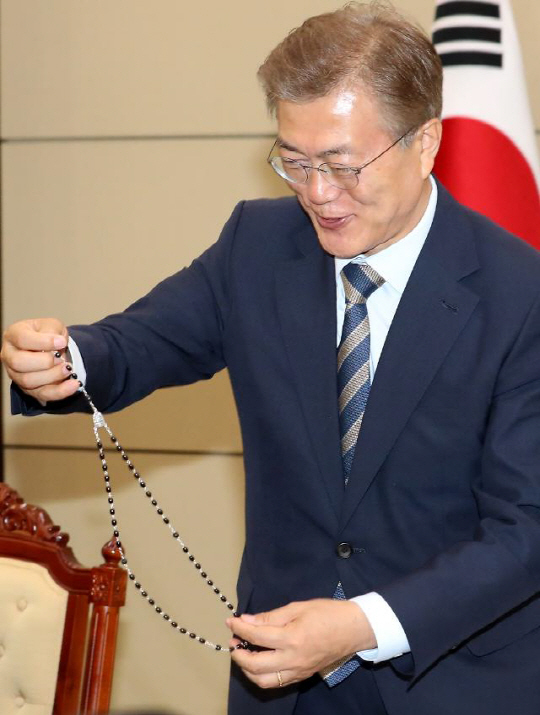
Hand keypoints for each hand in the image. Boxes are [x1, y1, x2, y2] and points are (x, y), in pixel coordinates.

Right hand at [1, 318, 78, 403]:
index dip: (43, 342)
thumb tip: (57, 343)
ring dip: (53, 376)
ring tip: (68, 368)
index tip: (61, 342)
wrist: (55, 347)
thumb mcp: (52, 324)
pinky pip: (43, 394)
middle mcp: (10, 355)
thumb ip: (52, 331)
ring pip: (29, 381)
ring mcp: (17, 374)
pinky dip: (60, 391)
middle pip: (19, 363)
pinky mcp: (29, 389)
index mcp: (13, 335)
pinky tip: (73, 384)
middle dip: (44, 362)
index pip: (22, 339)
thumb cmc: (48, 333)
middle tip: (61, 358)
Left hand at [226, 598, 375, 689]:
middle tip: (233, 641)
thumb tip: (247, 620)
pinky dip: (262, 675)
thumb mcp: (298, 607)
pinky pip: (276, 682)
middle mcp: (292, 659)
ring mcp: (297, 671)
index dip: (239, 628)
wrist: (353, 629)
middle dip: (238, 654)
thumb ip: (271, 616)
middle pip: (255, 665)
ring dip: (247, 669)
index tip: (230, 622)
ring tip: (243, 653)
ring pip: (263, 680)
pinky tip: (259, 662)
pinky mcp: (302, 676)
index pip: (256, 636)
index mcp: (291, 638)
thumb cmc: (327, 613)